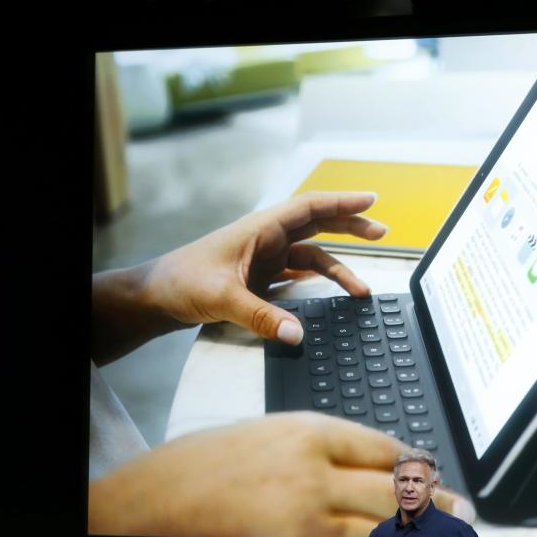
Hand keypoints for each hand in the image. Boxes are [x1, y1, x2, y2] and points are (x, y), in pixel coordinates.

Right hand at [88, 412, 472, 536]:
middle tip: (458, 505)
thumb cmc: (200, 464)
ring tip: (442, 531)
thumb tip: (365, 462)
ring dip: (415, 529)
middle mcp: (314, 468)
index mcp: (308, 428)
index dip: (414, 461)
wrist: (151, 502)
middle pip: (392, 484)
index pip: (382, 445)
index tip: (429, 468)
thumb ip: (319, 446)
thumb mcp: (269, 433)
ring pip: (379, 522)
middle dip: (431, 497)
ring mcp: (305, 512)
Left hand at [144, 191, 385, 344]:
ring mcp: (265, 258)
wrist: (156, 297)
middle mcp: (267, 239)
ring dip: (339, 267)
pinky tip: (333, 291)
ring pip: (312, 254)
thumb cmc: (181, 282)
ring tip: (362, 289)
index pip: (310, 207)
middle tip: (381, 233)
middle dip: (351, 227)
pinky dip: (319, 281)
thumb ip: (261, 316)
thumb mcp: (221, 298)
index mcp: (261, 229)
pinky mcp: (261, 278)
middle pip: (318, 225)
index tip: (371, 200)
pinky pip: (299, 274)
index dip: (342, 202)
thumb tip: (296, 335)